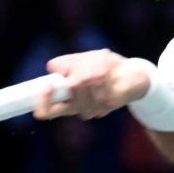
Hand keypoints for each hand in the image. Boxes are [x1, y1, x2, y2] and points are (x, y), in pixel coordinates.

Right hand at [33, 49, 151, 120]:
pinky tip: (109, 70)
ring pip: (84, 88)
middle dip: (76, 75)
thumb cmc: (101, 66)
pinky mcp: (112, 103)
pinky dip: (104, 73)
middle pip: (68, 96)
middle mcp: (80, 108)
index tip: (46, 86)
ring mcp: (96, 108)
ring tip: (100, 64)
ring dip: (91, 70)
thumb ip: (62, 64)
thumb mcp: (77, 61)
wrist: (130, 71)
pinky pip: (102, 86)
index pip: (47, 111)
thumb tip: (52, 69)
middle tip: (86, 64)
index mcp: (67, 101)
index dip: (43, 102)